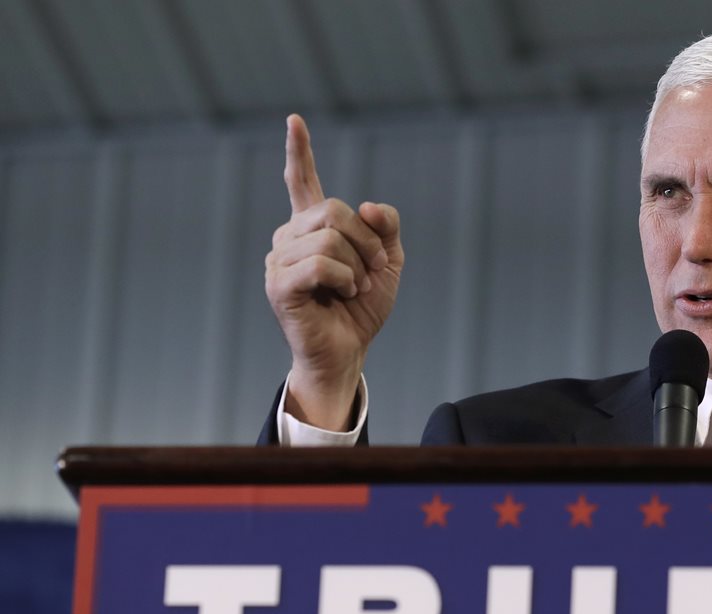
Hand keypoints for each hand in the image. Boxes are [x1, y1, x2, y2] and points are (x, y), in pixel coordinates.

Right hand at [264, 114, 403, 429]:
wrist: (350, 351)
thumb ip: (385, 226)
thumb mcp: (387, 261)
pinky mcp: (279, 285)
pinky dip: (344, 280)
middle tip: (373, 270)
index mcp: (312, 229)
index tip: (294, 120)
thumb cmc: (362, 309)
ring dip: (357, 266)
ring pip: (331, 238)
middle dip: (367, 241)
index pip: (302, 182)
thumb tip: (366, 206)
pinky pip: (322, 264)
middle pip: (335, 211)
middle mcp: (289, 238)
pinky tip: (341, 295)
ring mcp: (279, 260)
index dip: (299, 151)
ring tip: (353, 289)